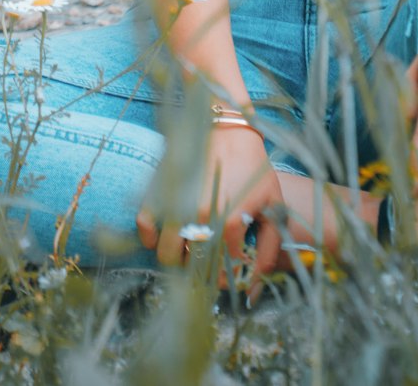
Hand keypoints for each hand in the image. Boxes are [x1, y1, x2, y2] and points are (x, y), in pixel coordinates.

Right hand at [136, 125, 283, 291]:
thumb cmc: (253, 167)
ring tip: (192, 249)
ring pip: (166, 255)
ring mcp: (176, 204)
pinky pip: (144, 228)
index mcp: (230, 223)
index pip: (224, 274)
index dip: (230, 278)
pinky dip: (151, 237)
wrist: (228, 126)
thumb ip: (268, 251)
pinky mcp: (159, 191)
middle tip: (212, 262)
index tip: (234, 269)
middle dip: (202, 273)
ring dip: (177, 259)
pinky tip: (168, 234)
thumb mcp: (273, 206)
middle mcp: (200, 218)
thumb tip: (254, 291)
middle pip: (192, 270)